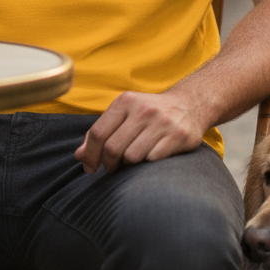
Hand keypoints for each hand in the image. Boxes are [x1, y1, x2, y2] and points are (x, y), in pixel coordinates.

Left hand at [74, 91, 205, 173]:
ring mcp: (162, 122)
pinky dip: (148, 164)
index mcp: (126, 101)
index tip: (90, 168)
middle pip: (113, 148)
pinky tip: (152, 157)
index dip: (90, 155)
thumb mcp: (125, 114)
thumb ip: (101, 132)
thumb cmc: (149, 114)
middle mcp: (143, 109)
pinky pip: (153, 160)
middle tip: (113, 167)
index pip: (98, 133)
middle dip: (109, 163)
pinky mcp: (179, 136)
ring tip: (134, 159)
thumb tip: (79, 156)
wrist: (190, 104)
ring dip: (129, 164)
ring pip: (132, 157)